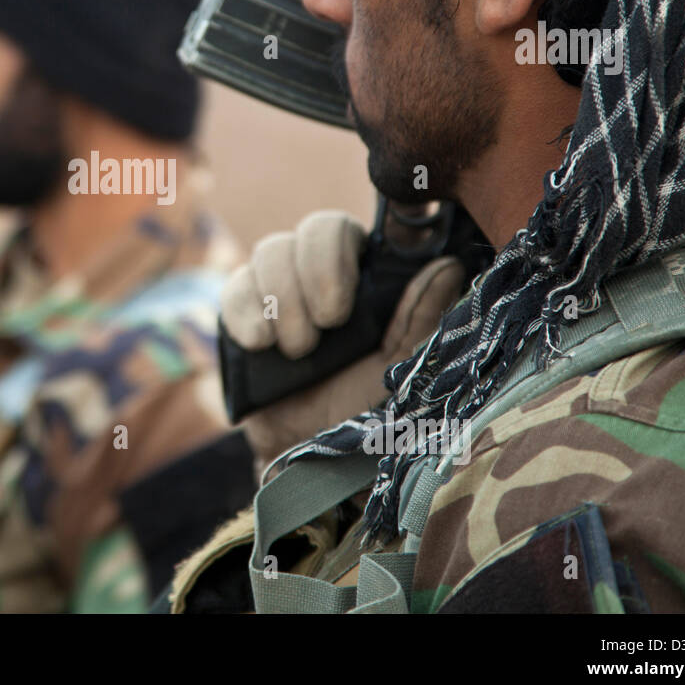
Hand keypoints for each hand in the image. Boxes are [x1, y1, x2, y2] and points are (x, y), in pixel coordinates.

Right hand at [219, 210, 465, 476]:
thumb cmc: (366, 411)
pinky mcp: (242, 313)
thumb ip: (420, 317)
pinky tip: (261, 345)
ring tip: (299, 351)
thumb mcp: (401, 368)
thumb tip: (449, 265)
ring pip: (270, 252)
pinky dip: (247, 313)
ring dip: (285, 301)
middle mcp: (321, 272)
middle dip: (317, 272)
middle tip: (330, 323)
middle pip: (311, 230)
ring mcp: (278, 289)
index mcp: (366, 276)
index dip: (343, 247)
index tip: (347, 298)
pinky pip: (234, 289)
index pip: (353, 228)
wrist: (309, 456)